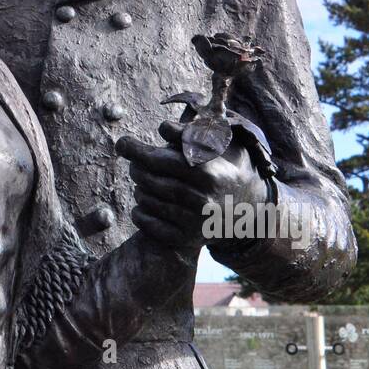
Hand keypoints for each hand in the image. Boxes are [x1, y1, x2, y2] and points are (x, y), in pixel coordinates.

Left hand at [115, 120, 269, 249]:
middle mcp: (201, 199)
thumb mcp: (211, 144)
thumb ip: (186, 134)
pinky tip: (143, 204)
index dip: (136, 150)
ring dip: (139, 189)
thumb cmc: (219, 167)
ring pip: (147, 201)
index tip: (122, 143)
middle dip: (136, 168)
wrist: (246, 205)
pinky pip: (150, 226)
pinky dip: (139, 214)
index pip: (160, 159)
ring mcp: (194, 222)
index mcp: (206, 173)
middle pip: (150, 180)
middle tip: (135, 164)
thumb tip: (163, 128)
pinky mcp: (188, 240)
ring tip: (145, 183)